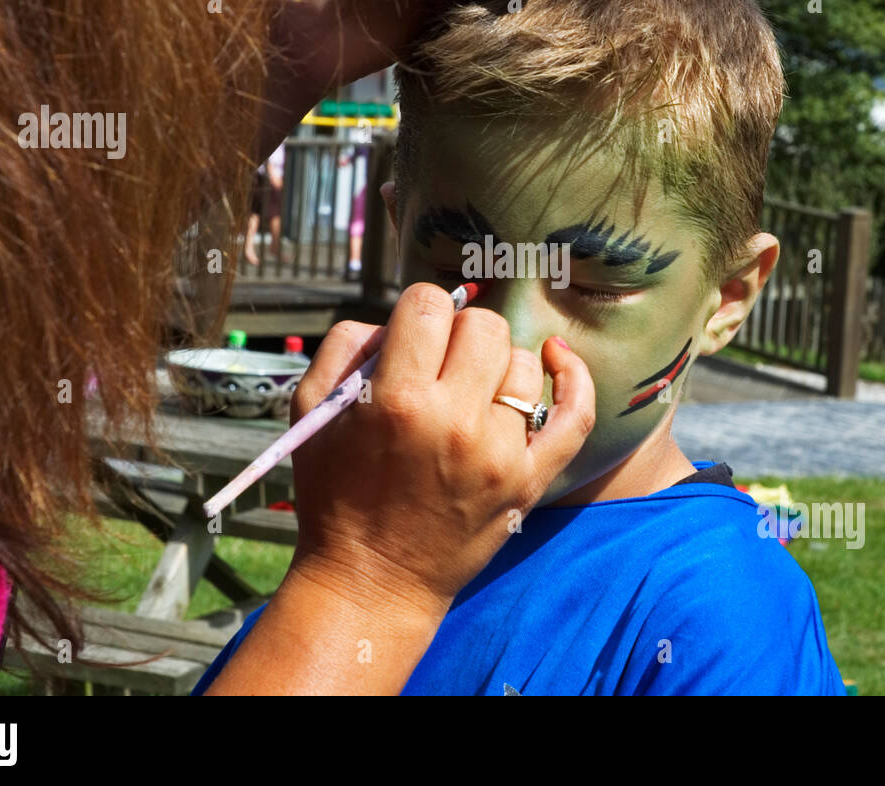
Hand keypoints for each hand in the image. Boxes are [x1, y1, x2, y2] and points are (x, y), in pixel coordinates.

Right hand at [285, 282, 595, 608]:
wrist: (371, 581)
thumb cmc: (335, 493)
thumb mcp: (310, 411)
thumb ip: (346, 346)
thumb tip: (397, 320)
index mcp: (395, 399)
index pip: (429, 305)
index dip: (418, 313)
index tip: (412, 336)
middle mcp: (453, 421)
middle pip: (483, 326)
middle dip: (458, 335)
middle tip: (439, 367)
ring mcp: (498, 452)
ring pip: (523, 363)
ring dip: (496, 366)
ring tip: (469, 393)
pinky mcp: (529, 479)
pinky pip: (574, 414)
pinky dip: (574, 379)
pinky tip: (558, 359)